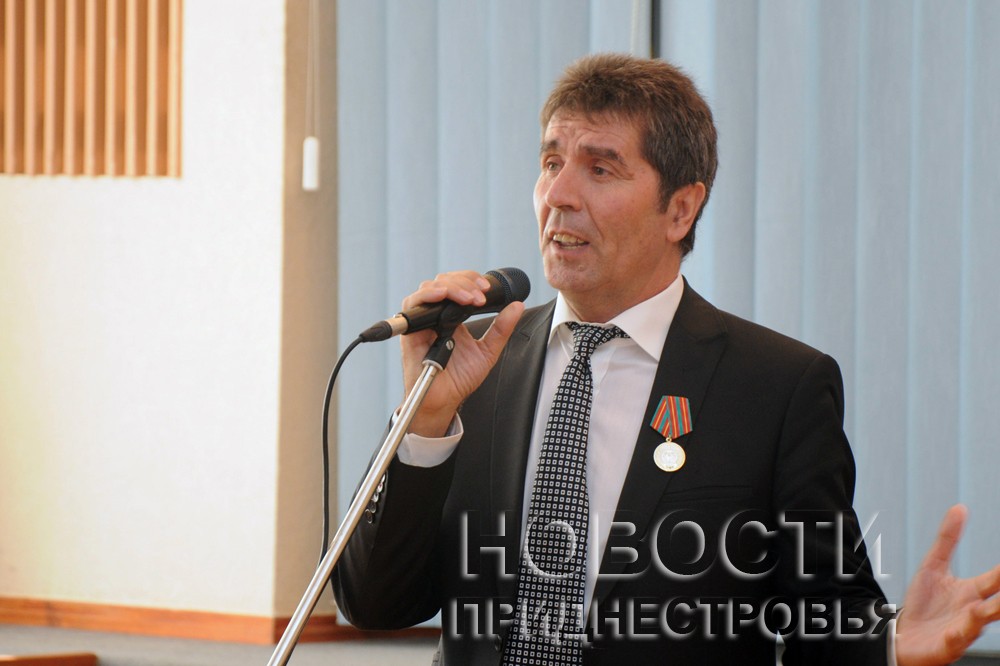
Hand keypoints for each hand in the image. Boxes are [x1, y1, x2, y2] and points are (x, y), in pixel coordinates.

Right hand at [399, 270, 524, 437]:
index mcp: (452, 316)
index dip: (472, 280)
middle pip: (444, 281)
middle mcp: (436, 315)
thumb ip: (501, 329)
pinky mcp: (411, 331)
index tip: (488, 289)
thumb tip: (517, 306)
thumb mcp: (488, 351)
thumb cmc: (459, 379)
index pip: (458, 284)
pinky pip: (413, 305)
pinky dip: (428, 295)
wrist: (444, 400)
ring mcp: (423, 321)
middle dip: (465, 281)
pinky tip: (444, 296)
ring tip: (469, 297)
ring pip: (429, 287)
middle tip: (481, 294)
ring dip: (452, 287)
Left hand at [896, 504, 999, 665]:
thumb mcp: (932, 565)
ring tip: (988, 607)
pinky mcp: (946, 646)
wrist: (902, 636)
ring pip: (980, 623)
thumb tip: (960, 508)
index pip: (998, 579)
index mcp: (972, 592)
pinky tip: (956, 632)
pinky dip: (957, 637)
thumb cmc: (923, 604)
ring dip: (987, 614)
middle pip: (998, 603)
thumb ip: (947, 539)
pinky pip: (954, 642)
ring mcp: (962, 630)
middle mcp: (973, 612)